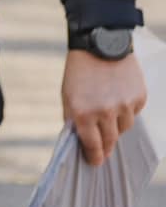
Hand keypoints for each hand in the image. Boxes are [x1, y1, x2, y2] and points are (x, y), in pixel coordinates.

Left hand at [63, 49, 146, 165]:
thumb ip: (74, 119)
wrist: (100, 45)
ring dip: (116, 125)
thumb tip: (81, 140)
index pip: (92, 145)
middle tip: (104, 151)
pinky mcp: (139, 97)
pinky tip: (119, 97)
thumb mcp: (67, 95)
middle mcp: (105, 112)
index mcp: (83, 113)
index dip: (94, 157)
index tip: (95, 162)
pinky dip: (127, 110)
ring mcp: (124, 105)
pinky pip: (134, 113)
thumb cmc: (79, 72)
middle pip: (111, 141)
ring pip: (124, 128)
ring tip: (108, 112)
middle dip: (106, 146)